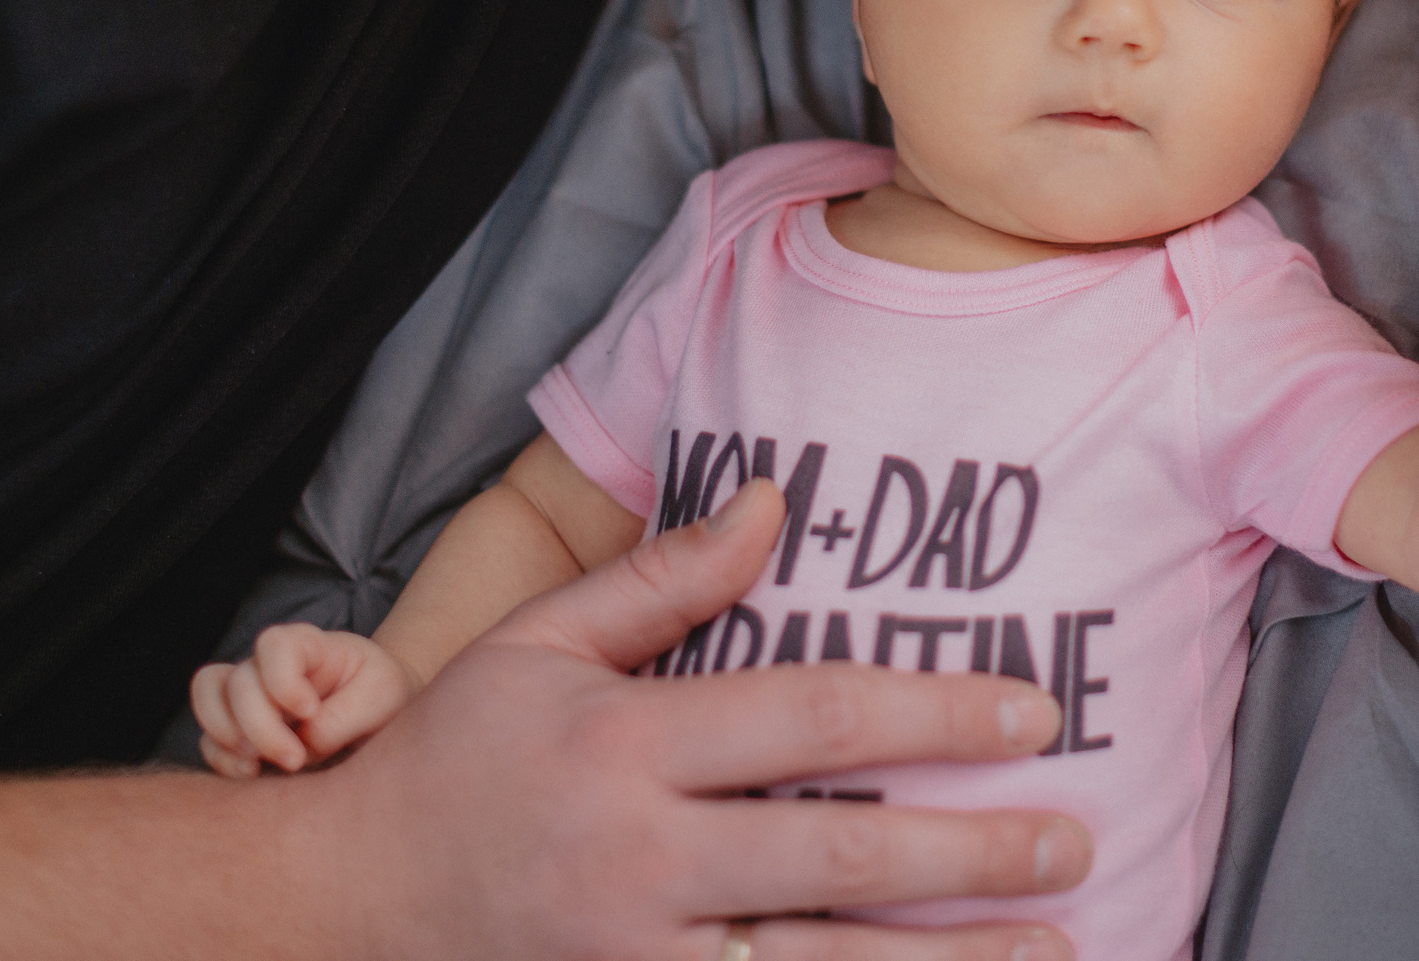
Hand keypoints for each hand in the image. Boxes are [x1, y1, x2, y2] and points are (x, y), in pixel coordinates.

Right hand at [191, 624, 416, 776]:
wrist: (378, 714)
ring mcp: (249, 695)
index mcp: (308, 644)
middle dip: (260, 726)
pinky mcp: (239, 729)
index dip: (282, 680)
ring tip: (259, 766)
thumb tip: (303, 741)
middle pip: (238, 682)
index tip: (310, 711)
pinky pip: (209, 739)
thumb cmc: (382, 694)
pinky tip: (251, 775)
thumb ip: (344, 716)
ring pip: (209, 699)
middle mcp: (269, 665)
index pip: (274, 644)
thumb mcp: (383, 695)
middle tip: (295, 759)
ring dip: (227, 737)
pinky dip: (221, 759)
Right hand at [301, 478, 1089, 960]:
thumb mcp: (539, 645)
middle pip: (840, 856)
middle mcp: (638, 859)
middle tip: (1076, 835)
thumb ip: (661, 577)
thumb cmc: (453, 756)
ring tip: (1059, 947)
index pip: (809, 719)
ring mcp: (635, 958)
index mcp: (623, 744)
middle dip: (974, 851)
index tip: (1030, 711)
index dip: (931, 713)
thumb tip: (774, 502)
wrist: (342, 904)